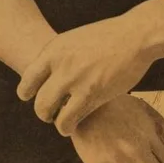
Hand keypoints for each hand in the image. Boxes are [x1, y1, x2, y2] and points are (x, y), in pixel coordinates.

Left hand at [16, 15, 151, 134]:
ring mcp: (75, 80)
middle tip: (52, 113)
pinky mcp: (92, 94)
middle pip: (37, 100)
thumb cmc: (110, 37)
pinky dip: (68, 126)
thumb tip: (49, 75)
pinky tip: (75, 124)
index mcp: (54, 50)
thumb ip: (60, 57)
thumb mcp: (76, 40)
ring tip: (64, 122)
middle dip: (43, 112)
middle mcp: (60, 65)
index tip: (35, 97)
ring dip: (55, 121)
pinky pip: (69, 120)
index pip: (27, 79)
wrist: (136, 35)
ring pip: (48, 112)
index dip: (28, 92)